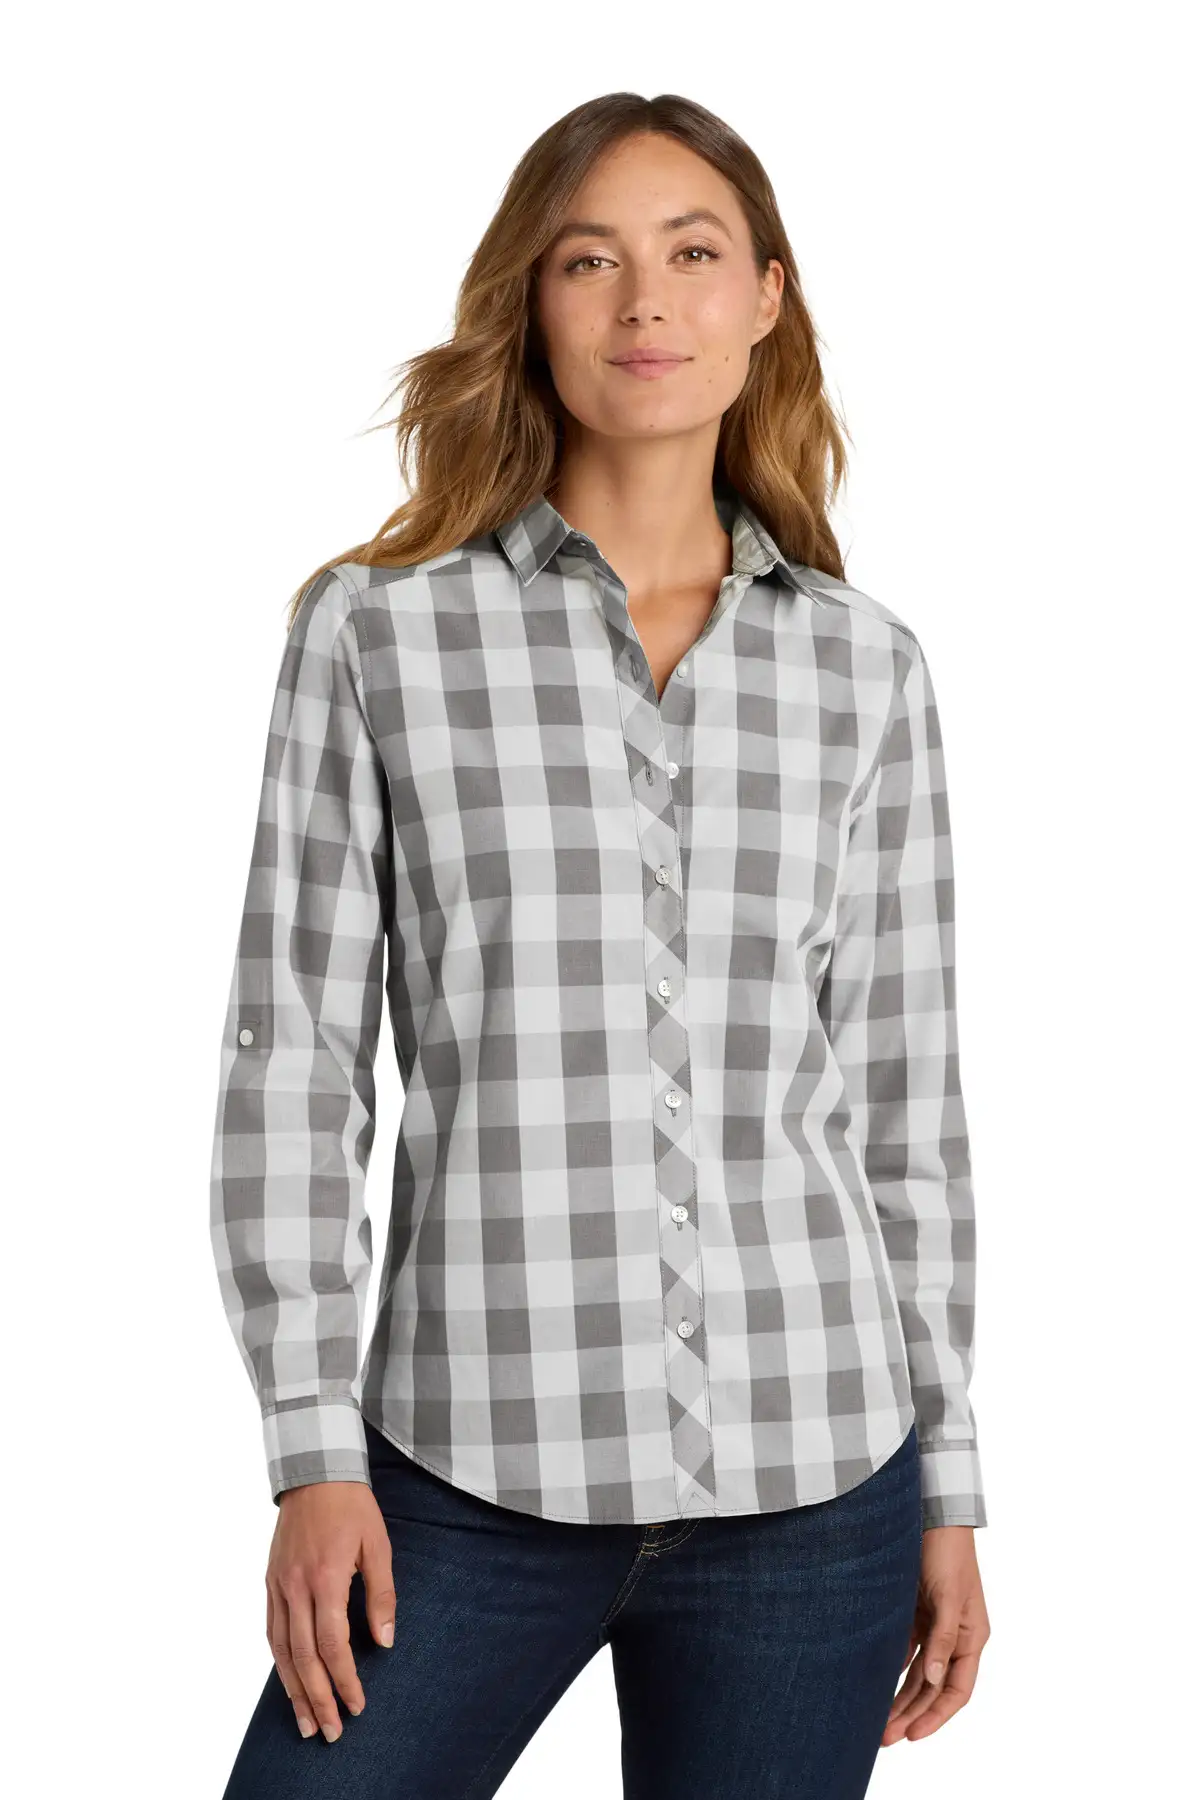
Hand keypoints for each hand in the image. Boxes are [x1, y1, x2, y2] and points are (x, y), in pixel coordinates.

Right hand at [266, 1481, 395, 1742]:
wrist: (315, 1471)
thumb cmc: (352, 1507)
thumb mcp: (378, 1545)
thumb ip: (381, 1595)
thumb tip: (384, 1642)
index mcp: (325, 1577)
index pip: (332, 1644)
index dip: (344, 1679)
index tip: (357, 1704)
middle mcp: (296, 1586)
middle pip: (302, 1657)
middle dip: (318, 1698)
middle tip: (332, 1732)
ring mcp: (278, 1585)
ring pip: (281, 1650)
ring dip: (293, 1690)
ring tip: (306, 1723)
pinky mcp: (270, 1581)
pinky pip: (270, 1630)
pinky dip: (278, 1662)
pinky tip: (289, 1682)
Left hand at [882, 1526, 989, 1744]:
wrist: (931, 1514)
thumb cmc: (948, 1552)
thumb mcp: (951, 1596)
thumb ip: (945, 1638)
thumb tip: (936, 1680)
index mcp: (972, 1637)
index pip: (957, 1690)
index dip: (936, 1716)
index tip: (912, 1735)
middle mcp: (954, 1637)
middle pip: (932, 1687)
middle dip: (911, 1714)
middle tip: (884, 1738)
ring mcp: (933, 1625)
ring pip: (916, 1673)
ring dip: (898, 1697)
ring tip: (876, 1722)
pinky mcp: (914, 1612)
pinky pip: (903, 1650)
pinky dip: (890, 1669)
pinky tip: (873, 1684)